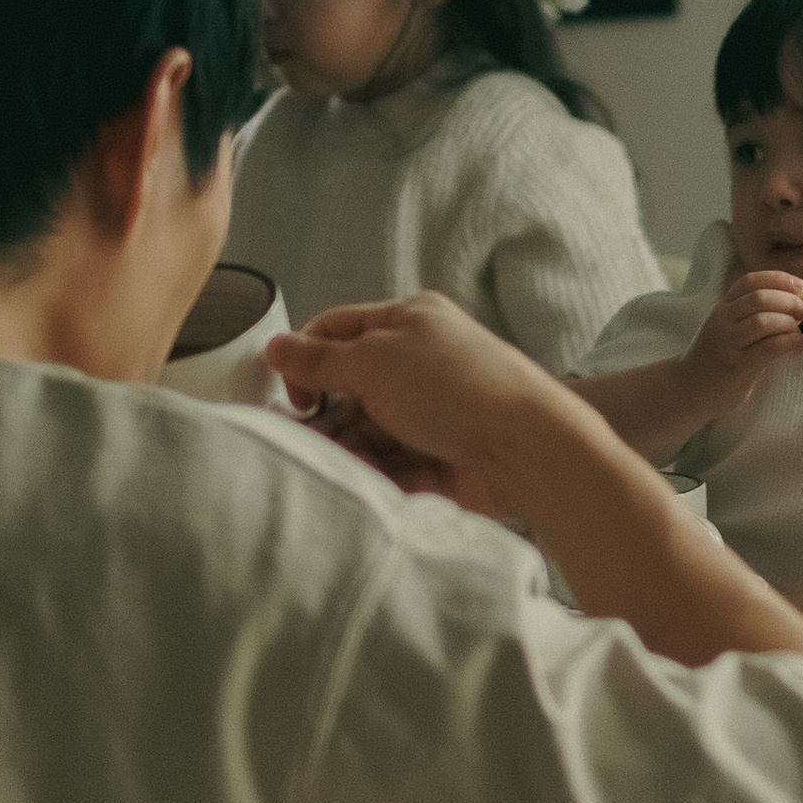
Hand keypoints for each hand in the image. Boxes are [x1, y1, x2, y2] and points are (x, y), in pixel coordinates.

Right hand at [270, 294, 580, 522]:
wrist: (527, 448)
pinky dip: (376, 474)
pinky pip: (394, 466)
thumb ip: (321, 359)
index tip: (290, 393)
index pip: (339, 329)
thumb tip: (275, 347)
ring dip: (350, 448)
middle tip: (306, 438)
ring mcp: (434, 414)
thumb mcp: (375, 361)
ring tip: (343, 463)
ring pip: (370, 431)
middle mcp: (422, 364)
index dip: (305, 356)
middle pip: (352, 387)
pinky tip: (366, 481)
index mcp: (410, 321)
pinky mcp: (443, 460)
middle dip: (326, 414)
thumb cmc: (454, 388)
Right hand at [683, 259, 802, 422]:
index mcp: (722, 307)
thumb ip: (752, 315)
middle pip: (759, 297)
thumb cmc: (716, 358)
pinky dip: (791, 342)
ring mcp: (727, 343)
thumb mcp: (728, 329)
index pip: (750, 281)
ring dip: (790, 321)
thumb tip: (795, 303)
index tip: (800, 285)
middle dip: (790, 300)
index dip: (778, 279)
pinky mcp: (736, 366)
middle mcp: (722, 320)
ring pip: (764, 321)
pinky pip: (768, 348)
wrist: (688, 389)